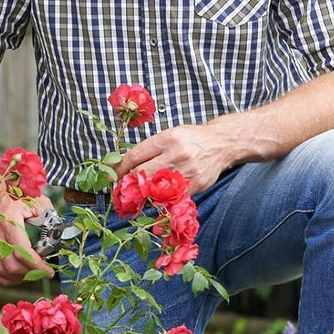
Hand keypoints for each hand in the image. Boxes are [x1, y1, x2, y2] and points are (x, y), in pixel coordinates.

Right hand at [0, 188, 54, 284]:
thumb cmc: (8, 196)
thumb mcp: (30, 200)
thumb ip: (45, 212)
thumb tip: (56, 225)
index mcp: (9, 226)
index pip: (24, 255)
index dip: (38, 267)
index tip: (49, 271)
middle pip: (14, 267)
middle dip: (31, 273)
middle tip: (42, 270)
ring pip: (2, 272)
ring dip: (19, 277)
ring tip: (29, 272)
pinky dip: (3, 279)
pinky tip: (13, 275)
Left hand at [114, 123, 234, 193]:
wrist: (222, 144)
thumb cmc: (191, 139)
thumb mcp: (169, 135)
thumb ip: (149, 149)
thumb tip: (124, 164)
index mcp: (167, 139)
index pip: (135, 156)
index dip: (119, 169)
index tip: (112, 176)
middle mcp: (176, 154)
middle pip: (142, 174)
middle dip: (128, 183)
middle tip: (121, 187)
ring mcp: (187, 171)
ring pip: (156, 188)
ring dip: (142, 193)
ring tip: (136, 194)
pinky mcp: (196, 185)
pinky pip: (172, 196)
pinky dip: (161, 198)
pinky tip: (155, 198)